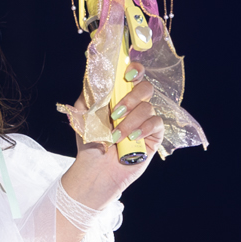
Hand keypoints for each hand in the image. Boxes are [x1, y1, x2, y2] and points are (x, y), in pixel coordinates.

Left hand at [67, 75, 164, 207]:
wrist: (95, 171)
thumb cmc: (89, 143)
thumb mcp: (83, 115)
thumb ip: (90, 94)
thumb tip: (99, 75)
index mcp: (120, 97)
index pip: (134, 76)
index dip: (135, 70)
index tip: (128, 75)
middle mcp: (135, 107)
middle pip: (146, 87)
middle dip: (131, 97)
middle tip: (115, 113)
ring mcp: (145, 121)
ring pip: (148, 107)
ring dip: (130, 121)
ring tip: (116, 137)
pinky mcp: (153, 137)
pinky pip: (156, 123)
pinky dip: (143, 128)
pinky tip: (132, 138)